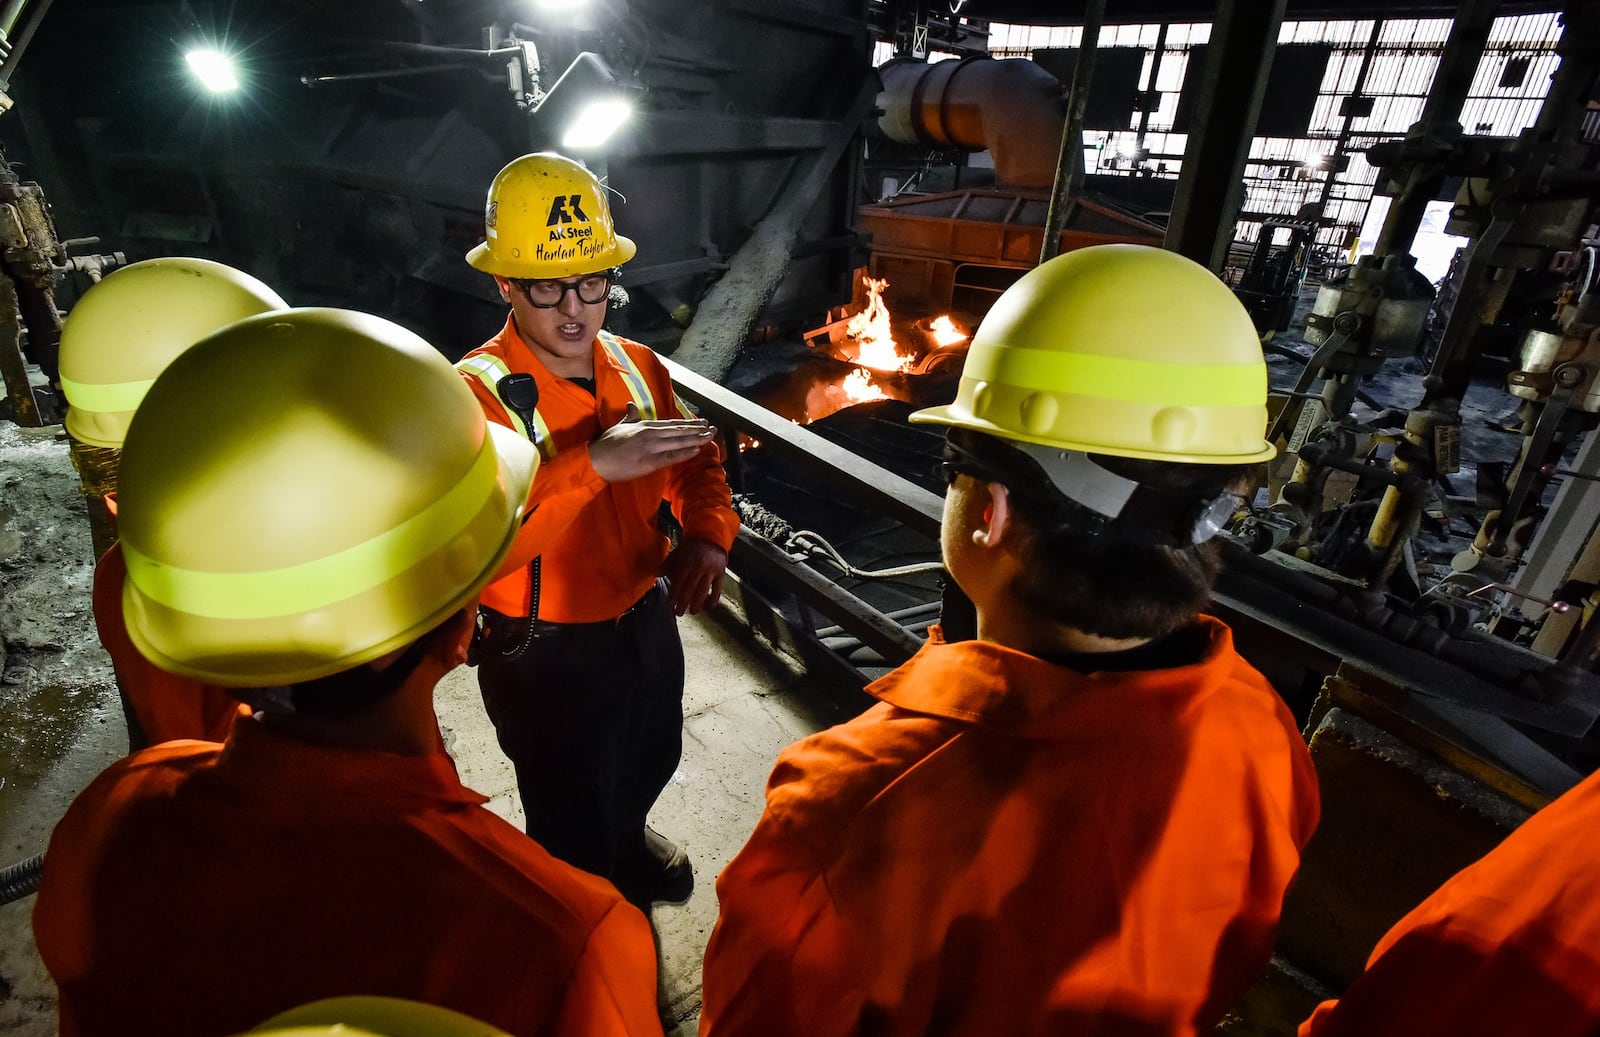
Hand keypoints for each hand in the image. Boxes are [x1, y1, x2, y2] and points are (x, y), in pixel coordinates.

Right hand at [589, 402, 714, 482]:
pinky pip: (670, 457)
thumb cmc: (606, 443)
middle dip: (697, 430)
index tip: (701, 422)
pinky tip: (696, 450)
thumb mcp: (620, 425)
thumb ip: (630, 416)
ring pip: (678, 442)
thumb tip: (631, 405)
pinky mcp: (649, 462)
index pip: (671, 424)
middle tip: (713, 428)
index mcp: (645, 426)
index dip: (688, 423)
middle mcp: (650, 434)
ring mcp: (650, 448)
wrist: (596, 459)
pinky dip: (684, 453)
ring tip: (710, 437)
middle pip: (679, 431)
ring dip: (696, 440)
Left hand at [662, 538, 728, 615]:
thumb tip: (657, 574)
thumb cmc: (691, 549)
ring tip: (692, 612)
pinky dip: (713, 599)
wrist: (711, 539)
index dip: (673, 596)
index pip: (678, 583)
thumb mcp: (677, 553)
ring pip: (704, 591)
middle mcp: (699, 567)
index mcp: (687, 562)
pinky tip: (708, 607)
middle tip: (678, 613)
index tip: (669, 606)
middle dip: (683, 603)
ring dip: (697, 604)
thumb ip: (667, 564)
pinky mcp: (721, 574)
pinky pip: (717, 590)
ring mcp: (711, 571)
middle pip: (690, 589)